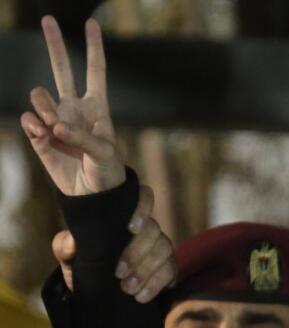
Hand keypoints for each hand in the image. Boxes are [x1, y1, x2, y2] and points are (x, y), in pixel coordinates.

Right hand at [19, 17, 124, 195]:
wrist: (93, 195)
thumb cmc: (107, 172)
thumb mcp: (104, 154)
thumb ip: (81, 137)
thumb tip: (54, 124)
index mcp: (96, 108)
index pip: (95, 71)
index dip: (94, 48)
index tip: (92, 23)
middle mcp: (74, 108)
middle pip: (62, 69)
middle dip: (55, 44)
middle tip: (48, 19)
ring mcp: (55, 119)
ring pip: (40, 96)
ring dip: (43, 106)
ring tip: (53, 126)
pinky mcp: (40, 135)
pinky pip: (30, 120)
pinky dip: (34, 125)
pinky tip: (43, 135)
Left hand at [52, 185, 176, 301]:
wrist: (96, 292)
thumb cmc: (84, 266)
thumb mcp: (68, 257)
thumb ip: (64, 247)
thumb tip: (73, 243)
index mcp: (123, 216)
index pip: (141, 198)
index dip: (142, 208)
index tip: (131, 228)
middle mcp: (145, 228)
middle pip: (153, 230)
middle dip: (137, 253)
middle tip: (119, 274)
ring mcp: (159, 246)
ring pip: (164, 250)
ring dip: (146, 271)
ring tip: (128, 290)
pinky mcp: (168, 266)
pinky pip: (171, 270)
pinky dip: (157, 283)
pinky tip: (141, 296)